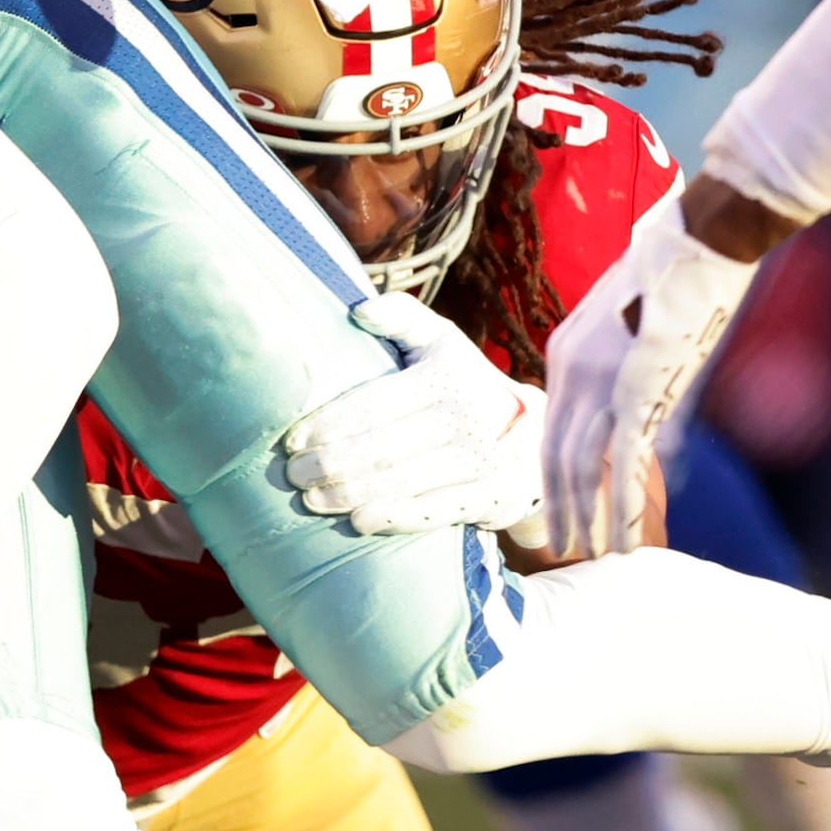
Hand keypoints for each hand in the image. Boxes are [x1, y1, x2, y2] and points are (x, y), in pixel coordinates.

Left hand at [281, 293, 545, 536]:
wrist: (539, 435)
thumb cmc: (467, 385)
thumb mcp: (442, 343)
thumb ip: (402, 318)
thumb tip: (359, 310)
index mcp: (444, 377)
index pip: (375, 403)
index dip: (329, 423)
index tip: (292, 441)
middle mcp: (464, 417)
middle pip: (382, 446)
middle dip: (330, 464)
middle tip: (292, 476)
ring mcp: (480, 459)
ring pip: (401, 480)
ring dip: (350, 493)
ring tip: (309, 499)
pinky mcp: (492, 495)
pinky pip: (435, 509)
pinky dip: (395, 516)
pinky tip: (358, 521)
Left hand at [540, 206, 755, 557]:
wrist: (701, 238)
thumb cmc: (674, 268)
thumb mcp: (632, 318)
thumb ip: (624, 364)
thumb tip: (639, 408)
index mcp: (566, 352)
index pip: (551, 428)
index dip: (552, 474)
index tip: (555, 507)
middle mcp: (572, 371)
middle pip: (557, 456)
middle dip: (559, 508)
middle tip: (558, 547)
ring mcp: (602, 383)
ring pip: (583, 469)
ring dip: (589, 517)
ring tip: (592, 554)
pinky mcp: (638, 393)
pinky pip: (624, 465)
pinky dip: (625, 508)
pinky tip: (627, 538)